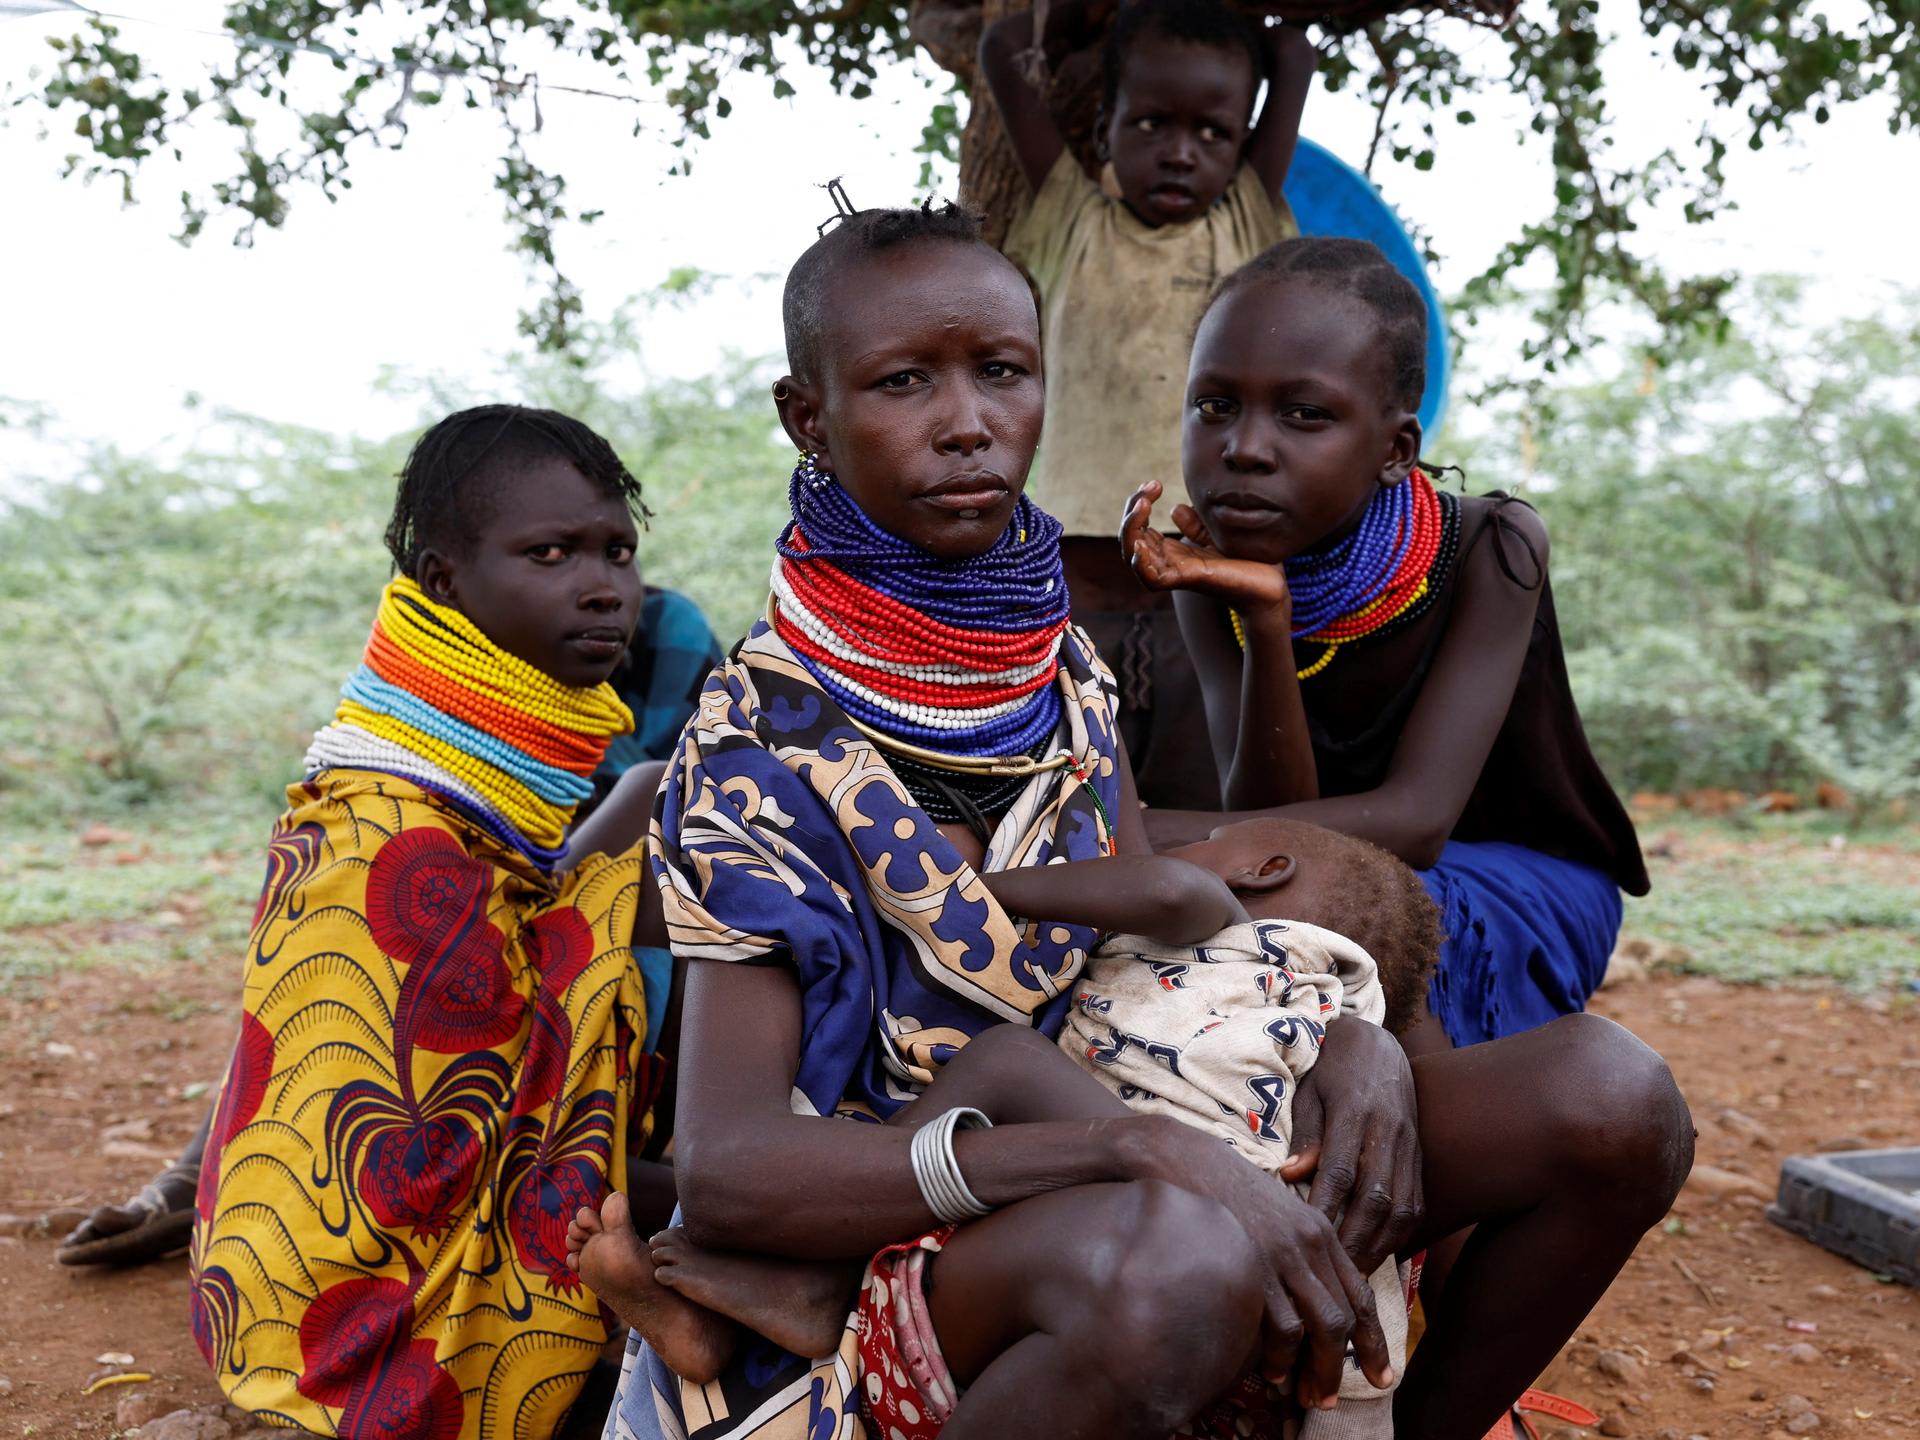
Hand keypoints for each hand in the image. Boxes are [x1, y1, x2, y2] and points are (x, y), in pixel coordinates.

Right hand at [1118, 480, 1291, 618]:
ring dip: (1131, 531)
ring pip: (1134, 557)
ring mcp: (1176, 572)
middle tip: (1148, 488)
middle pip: (1130, 540)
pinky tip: (1141, 544)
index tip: (1153, 483)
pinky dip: (1141, 564)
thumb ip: (1196, 524)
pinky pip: (1153, 579)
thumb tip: (1175, 508)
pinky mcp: (1188, 580)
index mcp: (1172, 552)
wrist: (1270, 585)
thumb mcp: (1216, 534)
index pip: (1139, 529)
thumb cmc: (1246, 562)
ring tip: (1142, 507)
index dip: (1138, 505)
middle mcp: (1168, 562)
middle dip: (1132, 511)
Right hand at [1125, 1116, 1391, 1407]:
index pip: (1360, 1293)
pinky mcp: (1254, 1265)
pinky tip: (1269, 1369)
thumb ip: (1297, 1246)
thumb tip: (1310, 1298)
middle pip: (1345, 1317)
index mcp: (1319, 1229)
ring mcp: (1282, 1254)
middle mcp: (1309, 1242)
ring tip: (1300, 1390)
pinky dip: (1281, 1357)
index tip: (1381, 1375)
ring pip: (1322, 1328)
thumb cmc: (1221, 1186)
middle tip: (1329, 1397)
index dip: (1375, 1340)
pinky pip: (1282, 1326)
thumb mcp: (1273, 1209)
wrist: (1180, 1156)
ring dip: (1314, 1369)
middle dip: (1343, 1366)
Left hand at [1281, 1022, 1423, 1276]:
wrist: (1377, 1045)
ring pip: (1402, 1205)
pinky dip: (1399, 1233)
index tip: (1307, 1236)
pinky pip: (1416, 1202)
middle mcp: (1388, 1130)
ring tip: (1354, 1273)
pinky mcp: (1419, 1155)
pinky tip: (1378, 1253)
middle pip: (1375, 1196)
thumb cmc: (1331, 1070)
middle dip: (1354, 1239)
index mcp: (1354, 1111)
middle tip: (1332, 1271)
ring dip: (1379, 1244)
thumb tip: (1290, 1176)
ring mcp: (1409, 1144)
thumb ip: (1305, 1135)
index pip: (1341, 1169)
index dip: (1326, 1207)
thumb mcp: (1309, 1091)